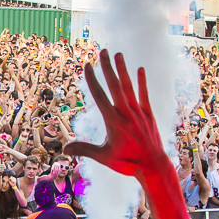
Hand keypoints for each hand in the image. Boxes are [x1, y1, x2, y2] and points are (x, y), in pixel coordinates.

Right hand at [64, 50, 166, 179]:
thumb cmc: (128, 163)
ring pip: (129, 86)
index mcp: (113, 121)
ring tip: (118, 54)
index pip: (99, 96)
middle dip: (108, 67)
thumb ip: (84, 150)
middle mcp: (125, 113)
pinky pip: (144, 94)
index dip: (92, 79)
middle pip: (114, 85)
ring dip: (123, 69)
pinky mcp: (149, 114)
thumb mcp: (104, 157)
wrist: (154, 166)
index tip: (87, 65)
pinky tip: (140, 69)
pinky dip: (142, 82)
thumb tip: (64, 149)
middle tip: (103, 51)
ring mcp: (138, 112)